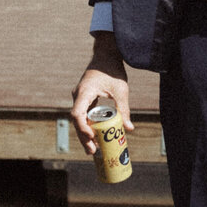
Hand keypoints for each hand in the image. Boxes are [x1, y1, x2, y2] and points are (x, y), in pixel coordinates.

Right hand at [71, 32, 133, 155]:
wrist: (106, 55)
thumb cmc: (113, 70)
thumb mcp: (121, 90)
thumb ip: (124, 109)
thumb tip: (129, 129)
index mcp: (85, 92)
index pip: (77, 113)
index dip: (82, 127)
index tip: (91, 136)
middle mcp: (78, 96)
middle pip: (77, 120)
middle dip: (83, 137)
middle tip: (92, 152)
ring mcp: (80, 97)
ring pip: (79, 119)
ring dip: (85, 134)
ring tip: (93, 150)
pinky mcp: (85, 99)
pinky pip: (84, 115)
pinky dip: (88, 126)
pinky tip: (95, 137)